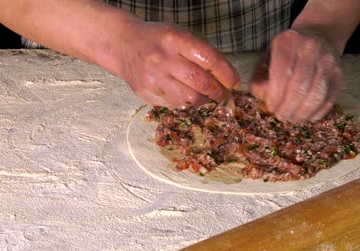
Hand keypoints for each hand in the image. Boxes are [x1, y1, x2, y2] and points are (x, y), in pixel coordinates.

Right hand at [118, 21, 240, 108]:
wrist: (123, 44)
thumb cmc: (159, 39)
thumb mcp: (180, 35)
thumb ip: (202, 53)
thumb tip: (227, 77)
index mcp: (175, 39)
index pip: (209, 59)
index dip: (227, 74)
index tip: (235, 82)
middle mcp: (163, 59)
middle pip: (200, 82)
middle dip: (218, 91)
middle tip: (224, 94)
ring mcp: (153, 78)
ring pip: (189, 99)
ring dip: (204, 101)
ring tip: (208, 97)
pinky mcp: (146, 94)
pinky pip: (175, 105)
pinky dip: (187, 104)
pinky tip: (189, 96)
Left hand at [250, 28, 342, 122]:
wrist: (317, 36)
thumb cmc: (285, 53)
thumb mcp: (266, 59)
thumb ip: (260, 79)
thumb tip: (264, 99)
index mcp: (288, 42)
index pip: (282, 73)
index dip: (276, 96)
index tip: (271, 108)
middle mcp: (311, 48)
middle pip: (299, 87)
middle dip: (288, 108)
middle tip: (281, 117)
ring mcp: (328, 61)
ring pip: (316, 95)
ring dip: (302, 113)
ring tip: (292, 119)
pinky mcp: (339, 74)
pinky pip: (329, 99)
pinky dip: (317, 113)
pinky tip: (306, 117)